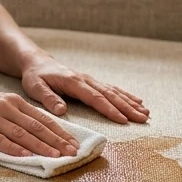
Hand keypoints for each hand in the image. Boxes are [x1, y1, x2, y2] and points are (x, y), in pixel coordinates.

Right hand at [0, 87, 80, 157]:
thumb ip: (17, 115)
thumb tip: (39, 132)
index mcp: (13, 101)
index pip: (42, 118)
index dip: (60, 132)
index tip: (74, 144)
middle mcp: (5, 107)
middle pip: (36, 126)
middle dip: (56, 141)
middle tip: (72, 153)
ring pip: (21, 133)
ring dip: (40, 146)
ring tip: (55, 156)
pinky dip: (13, 148)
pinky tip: (25, 155)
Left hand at [21, 58, 149, 124]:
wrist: (37, 62)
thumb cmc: (35, 77)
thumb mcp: (35, 88)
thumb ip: (48, 99)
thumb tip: (62, 111)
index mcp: (73, 82)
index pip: (94, 98)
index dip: (109, 109)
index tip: (123, 120)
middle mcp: (86, 80)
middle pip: (110, 95)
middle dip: (127, 108)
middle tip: (143, 119)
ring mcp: (90, 80)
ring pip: (114, 92)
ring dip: (130, 102)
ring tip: (146, 112)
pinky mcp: (92, 82)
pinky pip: (112, 89)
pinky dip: (125, 95)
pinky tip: (137, 102)